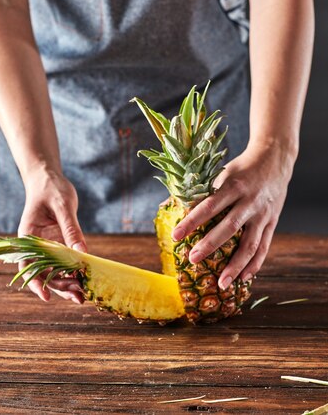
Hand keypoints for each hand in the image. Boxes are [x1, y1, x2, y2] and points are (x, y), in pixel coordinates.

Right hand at [17, 166, 86, 304]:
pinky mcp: (59, 243)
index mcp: (29, 236)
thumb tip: (82, 252)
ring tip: (83, 295)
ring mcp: (47, 245)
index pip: (27, 265)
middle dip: (59, 287)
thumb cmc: (51, 188)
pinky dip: (73, 271)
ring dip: (67, 283)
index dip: (35, 283)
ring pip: (54, 270)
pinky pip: (65, 261)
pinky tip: (85, 279)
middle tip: (78, 297)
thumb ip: (71, 229)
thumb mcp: (63, 206)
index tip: (47, 297)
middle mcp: (36, 244)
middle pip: (43, 272)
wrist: (49, 178)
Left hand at [172, 141, 295, 288]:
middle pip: (229, 227)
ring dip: (236, 265)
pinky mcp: (272, 222)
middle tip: (192, 260)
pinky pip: (264, 247)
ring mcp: (263, 214)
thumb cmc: (240, 168)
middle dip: (210, 245)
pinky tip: (243, 278)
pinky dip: (254, 264)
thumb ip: (199, 189)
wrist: (275, 159)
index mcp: (233, 185)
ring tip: (221, 283)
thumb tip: (169, 204)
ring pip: (250, 243)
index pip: (210, 206)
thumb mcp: (220, 171)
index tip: (176, 236)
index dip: (192, 221)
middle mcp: (249, 201)